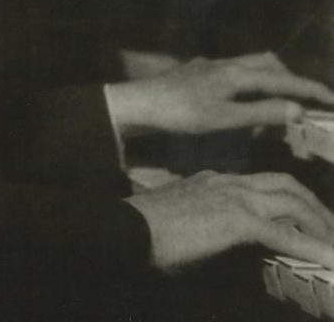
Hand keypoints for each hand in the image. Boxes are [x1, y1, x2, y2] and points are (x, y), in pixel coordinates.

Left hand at [106, 51, 333, 134]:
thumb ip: (261, 113)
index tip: (331, 99)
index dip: (308, 89)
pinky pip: (234, 73)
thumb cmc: (180, 113)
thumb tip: (297, 109)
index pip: (281, 79)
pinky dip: (249, 85)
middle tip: (305, 99)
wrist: (140, 103)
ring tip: (278, 102)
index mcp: (236, 73)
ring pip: (249, 66)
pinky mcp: (198, 73)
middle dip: (289, 78)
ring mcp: (210, 67)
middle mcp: (226, 64)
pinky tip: (242, 101)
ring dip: (268, 80)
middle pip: (267, 63)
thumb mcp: (224, 118)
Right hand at [127, 170, 333, 271]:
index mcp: (215, 180)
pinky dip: (310, 246)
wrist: (127, 230)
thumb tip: (223, 245)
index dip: (290, 198)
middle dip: (314, 207)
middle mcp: (228, 182)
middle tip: (330, 229)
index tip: (306, 217)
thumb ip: (206, 224)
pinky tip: (328, 259)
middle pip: (286, 185)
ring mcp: (234, 197)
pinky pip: (284, 233)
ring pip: (292, 202)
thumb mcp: (182, 221)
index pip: (263, 182)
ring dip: (319, 224)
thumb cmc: (145, 231)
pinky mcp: (236, 220)